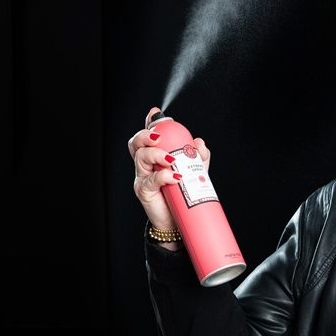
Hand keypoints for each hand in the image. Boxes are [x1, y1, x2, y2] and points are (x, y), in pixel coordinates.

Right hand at [127, 107, 210, 241]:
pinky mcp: (145, 192)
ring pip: (140, 157)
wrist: (178, 222)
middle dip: (145, 135)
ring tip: (171, 159)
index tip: (156, 114)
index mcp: (155, 158)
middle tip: (159, 136)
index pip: (148, 137)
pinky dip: (163, 176)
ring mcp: (143, 178)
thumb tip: (199, 142)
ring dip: (156, 154)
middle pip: (136, 144)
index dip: (149, 123)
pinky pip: (150, 180)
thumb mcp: (195, 172)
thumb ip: (198, 157)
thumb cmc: (183, 194)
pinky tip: (175, 176)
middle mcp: (146, 166)